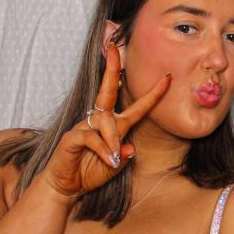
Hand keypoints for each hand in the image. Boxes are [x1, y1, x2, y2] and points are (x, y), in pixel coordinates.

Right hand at [42, 44, 170, 197]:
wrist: (66, 186)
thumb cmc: (91, 172)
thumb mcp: (114, 167)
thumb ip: (123, 157)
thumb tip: (130, 148)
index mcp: (115, 126)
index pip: (137, 106)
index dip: (154, 93)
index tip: (168, 77)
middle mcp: (100, 120)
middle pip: (108, 90)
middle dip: (111, 68)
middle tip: (115, 48)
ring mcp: (84, 126)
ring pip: (105, 122)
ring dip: (111, 140)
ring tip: (112, 159)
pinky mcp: (72, 137)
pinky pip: (91, 137)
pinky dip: (102, 148)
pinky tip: (107, 159)